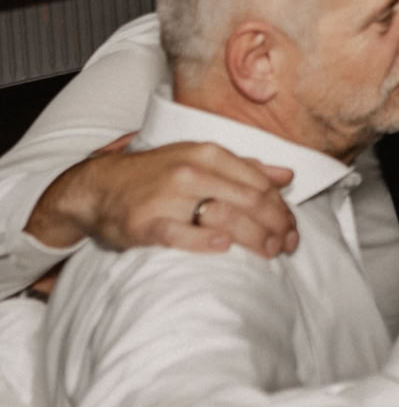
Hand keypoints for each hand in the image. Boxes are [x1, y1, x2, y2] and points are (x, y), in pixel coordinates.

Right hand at [25, 138, 297, 259]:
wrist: (96, 187)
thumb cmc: (154, 175)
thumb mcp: (197, 160)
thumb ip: (244, 168)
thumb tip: (287, 175)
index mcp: (206, 154)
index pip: (259, 184)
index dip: (283, 209)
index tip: (293, 228)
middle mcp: (189, 172)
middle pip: (249, 201)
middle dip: (277, 226)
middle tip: (289, 246)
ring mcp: (166, 198)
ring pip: (224, 217)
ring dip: (255, 238)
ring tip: (271, 252)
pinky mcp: (144, 223)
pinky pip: (180, 234)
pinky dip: (205, 241)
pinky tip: (224, 248)